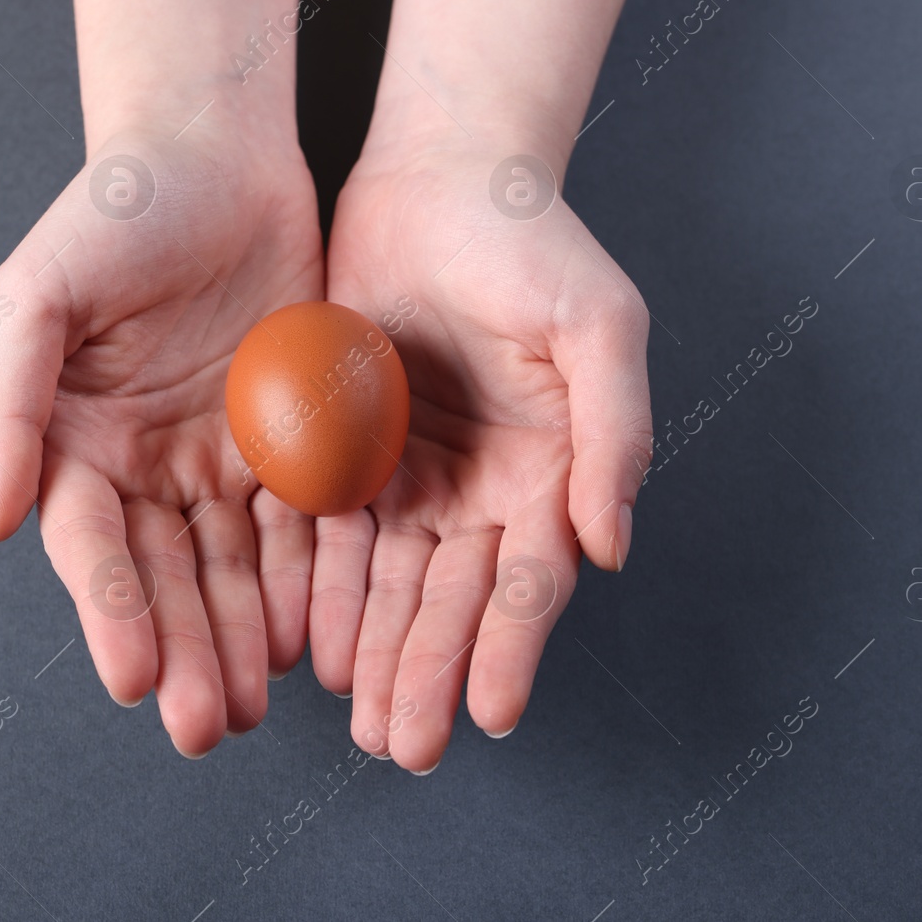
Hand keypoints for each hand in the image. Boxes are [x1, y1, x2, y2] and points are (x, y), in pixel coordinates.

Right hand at [0, 120, 321, 756]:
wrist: (215, 155)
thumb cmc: (113, 212)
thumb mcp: (39, 294)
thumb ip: (8, 403)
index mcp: (75, 442)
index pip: (93, 546)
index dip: (112, 613)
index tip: (132, 678)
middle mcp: (144, 466)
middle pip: (167, 577)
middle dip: (184, 653)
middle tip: (203, 725)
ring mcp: (218, 458)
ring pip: (235, 569)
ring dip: (244, 639)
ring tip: (256, 704)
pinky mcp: (290, 439)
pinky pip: (301, 524)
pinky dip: (306, 581)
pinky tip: (317, 635)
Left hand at [313, 138, 652, 771]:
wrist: (441, 177)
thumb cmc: (532, 240)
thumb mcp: (597, 324)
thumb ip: (615, 433)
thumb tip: (612, 545)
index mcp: (552, 469)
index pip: (529, 580)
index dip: (508, 648)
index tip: (486, 715)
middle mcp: (484, 487)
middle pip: (454, 600)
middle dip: (430, 673)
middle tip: (404, 746)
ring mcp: (414, 473)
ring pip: (390, 585)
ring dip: (376, 654)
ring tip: (359, 723)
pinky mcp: (348, 450)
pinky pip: (330, 533)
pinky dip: (321, 590)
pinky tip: (306, 645)